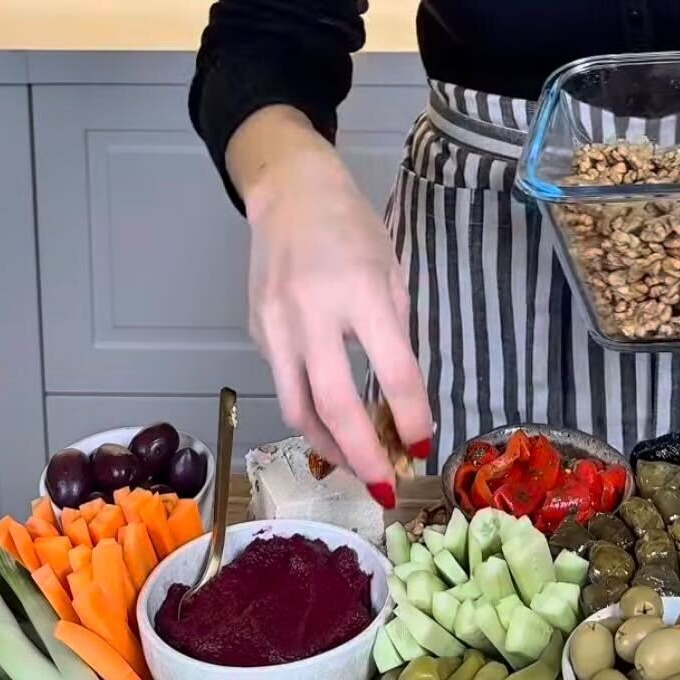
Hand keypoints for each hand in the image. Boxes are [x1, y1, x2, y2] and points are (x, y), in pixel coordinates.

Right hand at [237, 110, 431, 500]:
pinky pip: (284, 382)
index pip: (394, 370)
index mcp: (360, 291)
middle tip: (386, 488)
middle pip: (335, 406)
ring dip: (330, 447)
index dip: (413, 416)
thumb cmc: (351, 224)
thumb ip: (395, 328)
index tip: (424, 444)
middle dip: (364, 457)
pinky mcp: (255, 332)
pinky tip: (330, 418)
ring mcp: (275, 326)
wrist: (288, 191)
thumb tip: (403, 392)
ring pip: (298, 409)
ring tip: (356, 464)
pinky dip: (308, 410)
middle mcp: (312, 313)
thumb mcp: (390, 267)